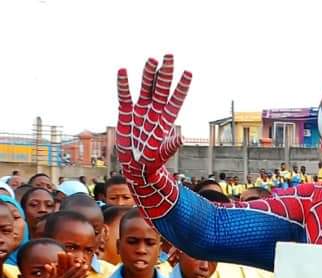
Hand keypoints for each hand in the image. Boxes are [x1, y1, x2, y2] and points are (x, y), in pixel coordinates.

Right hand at [116, 55, 190, 181]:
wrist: (136, 166)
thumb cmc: (153, 161)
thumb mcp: (164, 153)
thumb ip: (172, 145)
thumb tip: (182, 138)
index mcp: (166, 119)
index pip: (176, 99)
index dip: (182, 87)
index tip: (188, 72)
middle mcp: (154, 110)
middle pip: (161, 87)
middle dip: (166, 73)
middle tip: (169, 56)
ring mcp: (140, 109)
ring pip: (146, 87)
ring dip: (148, 74)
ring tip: (152, 60)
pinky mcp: (126, 112)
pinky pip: (125, 95)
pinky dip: (123, 84)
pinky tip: (123, 71)